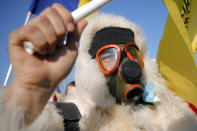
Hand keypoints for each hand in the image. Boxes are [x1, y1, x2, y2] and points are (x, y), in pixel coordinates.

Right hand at [5, 3, 86, 123]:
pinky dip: (39, 43)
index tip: (70, 29)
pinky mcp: (16, 38)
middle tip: (58, 45)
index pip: (56, 9)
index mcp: (51, 28)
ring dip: (50, 41)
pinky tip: (37, 53)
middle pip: (50, 11)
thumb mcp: (71, 50)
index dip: (66, 15)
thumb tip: (83, 21)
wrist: (45, 82)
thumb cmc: (57, 68)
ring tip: (48, 52)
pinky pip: (29, 30)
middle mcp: (39, 27)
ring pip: (41, 21)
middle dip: (59, 30)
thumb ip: (75, 35)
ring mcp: (27, 32)